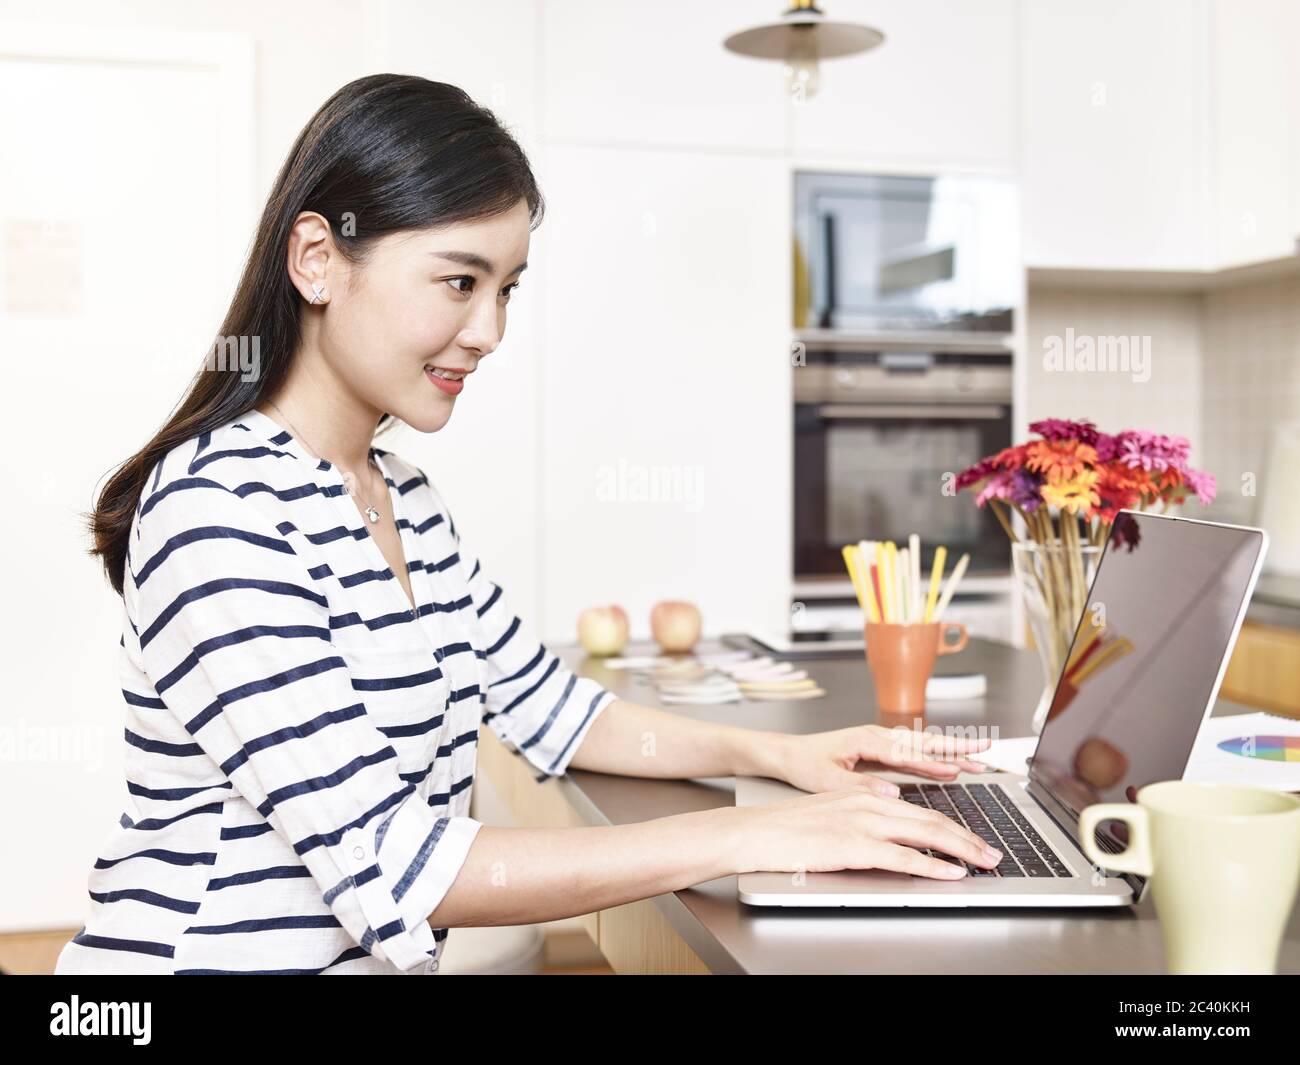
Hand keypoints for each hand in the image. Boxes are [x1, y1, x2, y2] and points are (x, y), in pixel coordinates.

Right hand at [732, 784, 1002, 879]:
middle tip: (994, 854)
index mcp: (866, 794)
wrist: (757, 831)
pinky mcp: (854, 845)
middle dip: (969, 838)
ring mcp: (863, 823)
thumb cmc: (787, 828)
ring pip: (926, 834)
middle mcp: (869, 802)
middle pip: (932, 820)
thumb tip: (892, 823)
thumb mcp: (833, 812)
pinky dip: (932, 866)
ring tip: (985, 862)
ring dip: (962, 850)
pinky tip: (950, 872)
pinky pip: (903, 857)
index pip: (922, 810)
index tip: (976, 841)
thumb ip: (864, 814)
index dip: (955, 826)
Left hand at [769, 724, 994, 796]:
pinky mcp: (879, 752)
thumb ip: (859, 784)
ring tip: (979, 762)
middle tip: (986, 750)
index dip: (938, 758)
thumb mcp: (826, 778)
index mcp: (866, 739)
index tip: (963, 762)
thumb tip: (891, 791)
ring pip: (922, 748)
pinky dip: (934, 762)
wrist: (788, 753)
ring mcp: (880, 743)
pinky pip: (913, 757)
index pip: (909, 751)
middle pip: (924, 742)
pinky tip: (950, 770)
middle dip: (957, 747)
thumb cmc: (804, 762)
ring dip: (951, 754)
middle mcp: (877, 736)